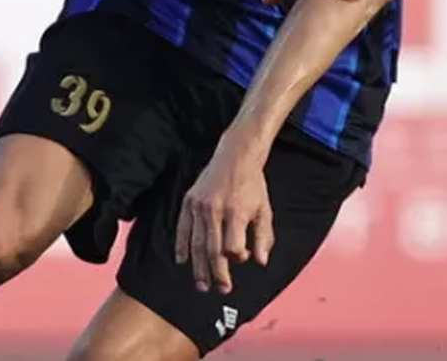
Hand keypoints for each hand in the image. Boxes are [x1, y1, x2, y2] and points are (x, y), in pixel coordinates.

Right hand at [175, 137, 272, 294]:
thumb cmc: (253, 185)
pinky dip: (181, 247)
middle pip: (213, 250)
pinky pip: (182, 229)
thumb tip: (260, 262)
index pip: (232, 246)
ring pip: (197, 243)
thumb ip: (264, 236)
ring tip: (201, 285)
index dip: (236, 259)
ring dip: (198, 267)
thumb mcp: (264, 209)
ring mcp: (199, 206)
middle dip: (217, 273)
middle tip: (220, 290)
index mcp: (236, 212)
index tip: (240, 262)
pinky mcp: (189, 202)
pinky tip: (183, 261)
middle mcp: (215, 209)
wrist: (236, 156)